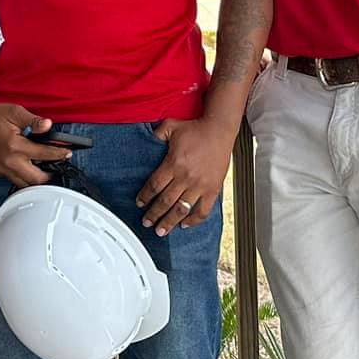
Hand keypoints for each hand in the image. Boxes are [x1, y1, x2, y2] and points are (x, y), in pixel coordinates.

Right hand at [0, 99, 74, 186]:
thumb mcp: (15, 112)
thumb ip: (33, 121)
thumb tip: (48, 125)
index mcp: (15, 145)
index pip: (44, 155)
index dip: (59, 154)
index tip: (67, 154)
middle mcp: (7, 160)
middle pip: (35, 179)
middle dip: (48, 175)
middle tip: (55, 168)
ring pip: (22, 183)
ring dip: (33, 178)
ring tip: (41, 170)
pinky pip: (10, 178)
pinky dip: (18, 175)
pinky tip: (22, 166)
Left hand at [136, 117, 237, 234]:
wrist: (219, 130)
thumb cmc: (195, 129)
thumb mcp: (171, 127)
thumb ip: (156, 135)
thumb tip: (145, 140)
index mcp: (174, 163)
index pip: (155, 185)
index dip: (145, 197)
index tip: (139, 204)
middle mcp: (186, 177)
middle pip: (165, 201)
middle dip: (153, 214)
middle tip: (146, 223)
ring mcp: (200, 185)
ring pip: (181, 209)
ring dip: (169, 222)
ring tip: (161, 231)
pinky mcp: (213, 189)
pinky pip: (203, 210)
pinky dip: (194, 220)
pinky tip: (184, 225)